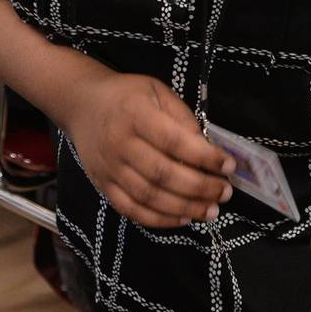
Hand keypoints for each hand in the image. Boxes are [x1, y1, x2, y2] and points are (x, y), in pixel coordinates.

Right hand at [57, 68, 233, 228]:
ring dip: (184, 208)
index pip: (174, 141)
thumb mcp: (157, 91)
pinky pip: (131, 210)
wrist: (81, 104)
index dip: (205, 157)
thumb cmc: (126, 96)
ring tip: (211, 211)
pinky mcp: (103, 185)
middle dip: (200, 187)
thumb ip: (182, 118)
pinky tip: (183, 218)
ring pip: (149, 196)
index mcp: (135, 114)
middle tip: (225, 193)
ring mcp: (109, 168)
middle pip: (163, 174)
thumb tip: (208, 150)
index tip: (229, 165)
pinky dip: (159, 220)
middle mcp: (119, 143)